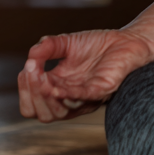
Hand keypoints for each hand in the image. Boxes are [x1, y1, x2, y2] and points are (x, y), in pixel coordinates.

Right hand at [18, 29, 153, 122]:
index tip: (27, 68)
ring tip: (40, 76)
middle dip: (31, 94)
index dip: (25, 90)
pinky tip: (55, 86)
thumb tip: (30, 56)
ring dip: (44, 96)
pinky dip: (66, 95)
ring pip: (57, 113)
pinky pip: (81, 99)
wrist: (127, 40)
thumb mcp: (67, 43)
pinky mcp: (101, 90)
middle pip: (42, 114)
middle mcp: (70, 98)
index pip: (32, 104)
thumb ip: (48, 47)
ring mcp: (85, 98)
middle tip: (31, 72)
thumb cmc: (98, 45)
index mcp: (59, 88)